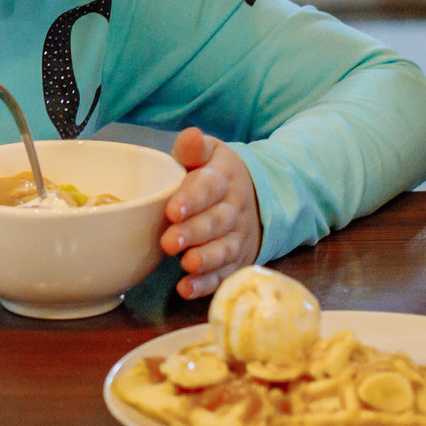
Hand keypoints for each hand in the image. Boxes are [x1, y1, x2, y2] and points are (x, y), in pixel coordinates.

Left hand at [160, 128, 261, 299]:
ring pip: (225, 250)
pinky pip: (224, 274)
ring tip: (186, 264)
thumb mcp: (210, 153)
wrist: (256, 197)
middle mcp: (234, 209)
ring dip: (205, 259)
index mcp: (224, 178)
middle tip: (169, 241)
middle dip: (194, 233)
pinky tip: (187, 289)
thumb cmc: (216, 175)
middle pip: (217, 222)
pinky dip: (207, 284)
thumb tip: (190, 136)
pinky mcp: (237, 260)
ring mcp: (238, 237)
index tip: (173, 210)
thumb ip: (194, 148)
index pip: (210, 187)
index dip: (192, 199)